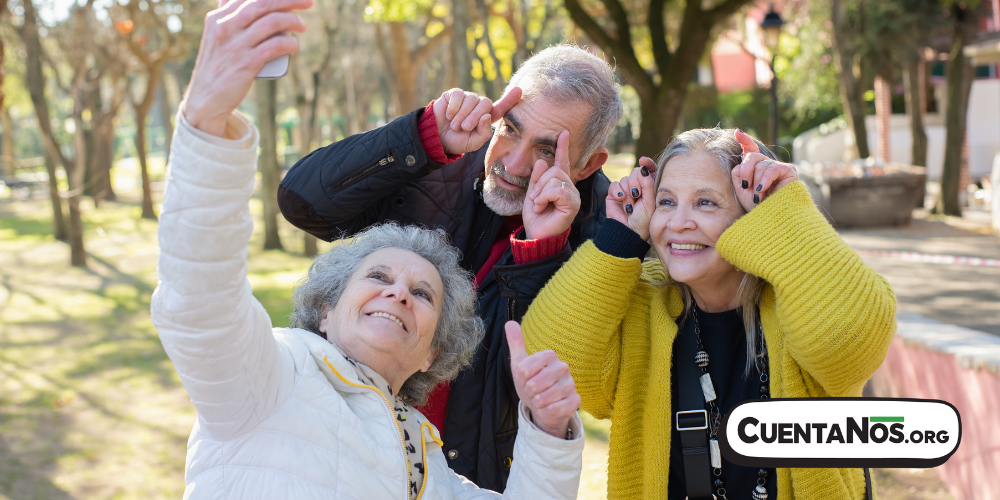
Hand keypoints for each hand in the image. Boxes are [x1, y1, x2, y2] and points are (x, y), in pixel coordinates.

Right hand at [181, 0, 310, 136]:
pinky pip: (276, 46)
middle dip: (290, 0)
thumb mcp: (216, 39)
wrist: (205, 99)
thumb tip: (253, 7)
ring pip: (272, 22)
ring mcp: (235, 45)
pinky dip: (290, 43)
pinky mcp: (246, 63)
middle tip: (308, 2)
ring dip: (293, 21)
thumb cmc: (218, 67)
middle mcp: (224, 27)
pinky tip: (295, 46)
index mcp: (217, 18)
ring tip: (302, 26)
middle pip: (263, 3)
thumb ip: (230, 22)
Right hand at [433, 87, 521, 155]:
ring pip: (472, 99)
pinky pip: (459, 95)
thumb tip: (487, 115)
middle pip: (486, 103)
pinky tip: (449, 115)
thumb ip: (484, 133)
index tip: (518, 90)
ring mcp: (467, 98)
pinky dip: (454, 107)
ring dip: (462, 115)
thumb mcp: (473, 143)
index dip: (510, 99)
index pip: (501, 108)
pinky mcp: (455, 94)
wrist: (437, 138)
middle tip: (465, 128)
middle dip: (475, 117)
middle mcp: (479, 106)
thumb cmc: (457, 141)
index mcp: (487, 118)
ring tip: (455, 125)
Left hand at [506, 321, 579, 438]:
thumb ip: (516, 343)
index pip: (525, 368)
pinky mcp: (575, 401)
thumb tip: (510, 322)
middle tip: (533, 391)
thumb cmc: (531, 383)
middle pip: (534, 384)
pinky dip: (546, 411)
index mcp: (550, 356)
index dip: (521, 378)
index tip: (526, 379)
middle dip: (529, 392)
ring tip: (540, 399)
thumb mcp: (520, 364)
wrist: (543, 406)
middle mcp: (563, 367)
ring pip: (544, 398)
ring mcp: (571, 384)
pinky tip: (549, 408)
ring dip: (537, 402)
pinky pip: (555, 409)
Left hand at [522, 130, 579, 239]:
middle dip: (539, 183)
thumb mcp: (532, 193)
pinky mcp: (573, 204)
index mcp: (559, 184)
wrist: (536, 234)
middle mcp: (569, 187)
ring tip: (538, 204)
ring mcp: (573, 195)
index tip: (563, 133)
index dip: (562, 147)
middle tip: (535, 199)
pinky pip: (557, 190)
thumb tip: (541, 160)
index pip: (562, 162)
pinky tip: (542, 206)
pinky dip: (545, 197)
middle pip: (554, 170)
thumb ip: (536, 178)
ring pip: (555, 178)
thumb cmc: (536, 217)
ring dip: (540, 192)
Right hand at [606, 156, 656, 239]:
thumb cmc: (643, 220)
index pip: (649, 170)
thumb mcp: (650, 201)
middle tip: (637, 195)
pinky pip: (614, 185)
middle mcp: (638, 188)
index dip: (647, 164)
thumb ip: (648, 183)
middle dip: (636, 182)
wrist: (628, 231)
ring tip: (630, 205)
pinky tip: (621, 200)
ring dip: (627, 192)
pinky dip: (618, 192)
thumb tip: (643, 167)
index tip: (644, 160)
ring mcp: (625, 191)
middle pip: (635, 172)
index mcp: (649, 188)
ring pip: (625, 179)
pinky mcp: (614, 194)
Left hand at [732, 130, 797, 212]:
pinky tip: (763, 190)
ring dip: (756, 182)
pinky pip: (772, 169)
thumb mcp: (741, 188)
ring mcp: (779, 167)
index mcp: (755, 168)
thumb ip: (739, 171)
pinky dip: (765, 180)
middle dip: (746, 171)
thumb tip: (743, 155)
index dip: (745, 140)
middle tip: (746, 186)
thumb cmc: (755, 206)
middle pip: (752, 155)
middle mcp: (767, 165)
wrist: (769, 219)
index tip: (737, 133)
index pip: (751, 149)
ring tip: (758, 196)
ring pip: (761, 164)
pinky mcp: (789, 171)